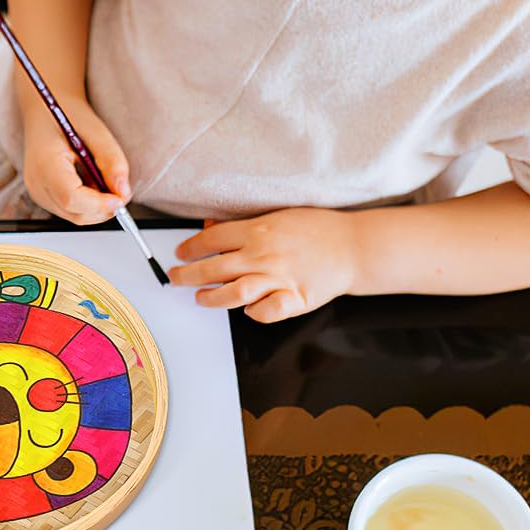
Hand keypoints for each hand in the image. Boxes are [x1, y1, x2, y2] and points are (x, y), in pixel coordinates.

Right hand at [22, 101, 130, 225]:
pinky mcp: (43, 196)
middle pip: (75, 213)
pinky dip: (89, 205)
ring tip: (104, 181)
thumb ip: (111, 160)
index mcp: (44, 162)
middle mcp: (36, 183)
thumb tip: (123, 192)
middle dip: (103, 209)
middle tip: (120, 190)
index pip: (71, 197)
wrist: (45, 111)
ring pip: (75, 216)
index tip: (121, 198)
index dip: (99, 204)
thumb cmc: (66, 115)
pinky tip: (93, 184)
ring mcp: (37, 192)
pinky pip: (70, 211)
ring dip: (97, 207)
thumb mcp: (95, 130)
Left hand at [170, 208, 359, 321]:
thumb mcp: (276, 216)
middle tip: (175, 279)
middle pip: (214, 268)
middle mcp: (264, 255)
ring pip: (234, 292)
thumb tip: (210, 227)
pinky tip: (247, 310)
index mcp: (257, 231)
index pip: (211, 240)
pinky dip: (253, 313)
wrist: (353, 246)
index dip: (190, 249)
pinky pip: (266, 311)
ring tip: (201, 298)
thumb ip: (242, 225)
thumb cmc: (315, 229)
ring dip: (212, 298)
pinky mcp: (295, 298)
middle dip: (188, 276)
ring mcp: (279, 278)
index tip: (180, 255)